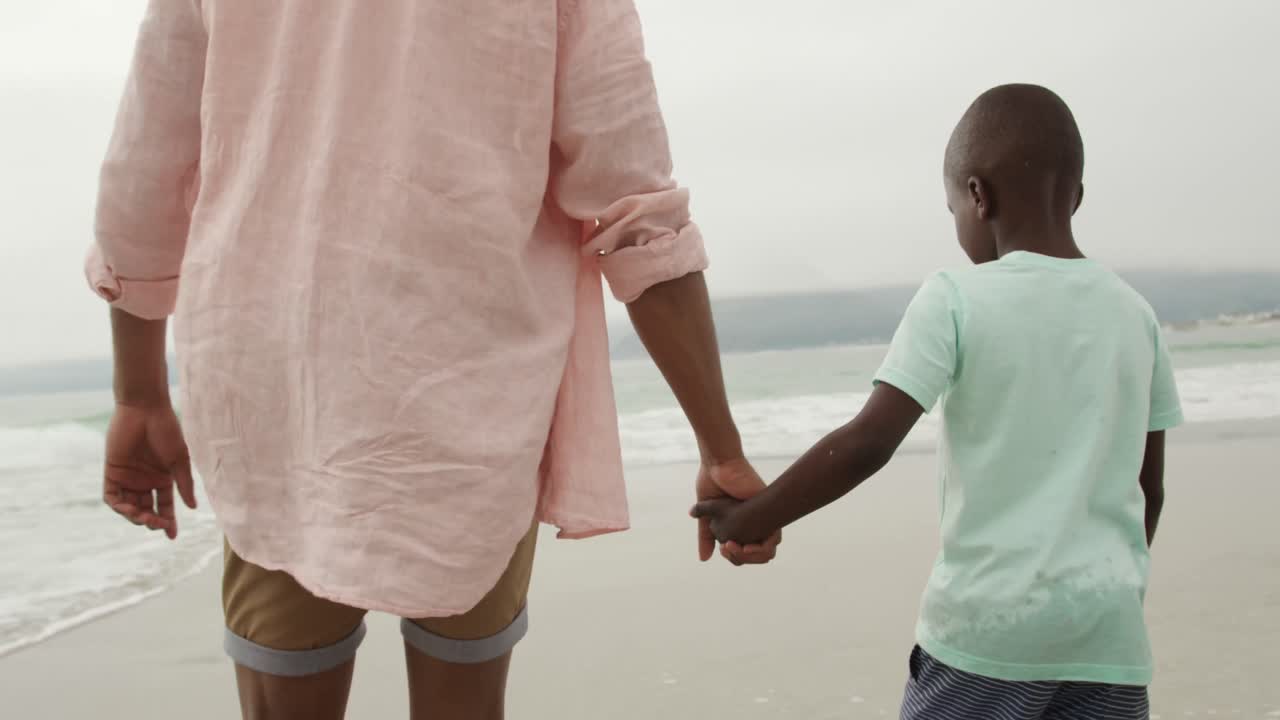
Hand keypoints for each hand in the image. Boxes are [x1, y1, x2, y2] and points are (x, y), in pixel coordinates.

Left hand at [103, 402, 196, 538]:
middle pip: (147, 509)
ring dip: (135, 516)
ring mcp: (128, 478)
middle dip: (152, 520)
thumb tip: (192, 507)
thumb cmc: (166, 431)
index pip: (164, 505)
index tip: (172, 536)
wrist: (145, 410)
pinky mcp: (112, 472)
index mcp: (162, 478)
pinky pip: (112, 497)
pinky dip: (119, 506)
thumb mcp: (179, 460)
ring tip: (144, 517)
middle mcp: (145, 480)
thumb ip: (183, 484)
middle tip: (159, 524)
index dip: (168, 521)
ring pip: (129, 507)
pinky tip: (129, 509)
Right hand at [695, 458, 779, 564]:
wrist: (720, 464)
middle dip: (740, 558)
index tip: (722, 548)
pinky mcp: (769, 511)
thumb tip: (704, 559)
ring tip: (733, 546)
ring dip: (750, 556)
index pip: (743, 552)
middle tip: (727, 548)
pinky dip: (760, 549)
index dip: (733, 557)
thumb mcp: (708, 515)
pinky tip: (744, 545)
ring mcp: (762, 518)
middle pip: (755, 556)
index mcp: (739, 524)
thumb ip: (706, 536)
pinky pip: (773, 539)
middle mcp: (753, 523)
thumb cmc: (713, 481)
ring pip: (766, 552)